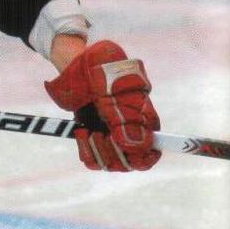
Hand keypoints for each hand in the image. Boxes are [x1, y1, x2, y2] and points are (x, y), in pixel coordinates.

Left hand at [44, 40, 159, 171]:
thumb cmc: (102, 72)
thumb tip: (138, 146)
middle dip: (114, 153)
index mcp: (144, 120)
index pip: (152, 153)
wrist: (78, 64)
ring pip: (109, 164)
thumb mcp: (115, 92)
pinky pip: (91, 160)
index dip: (142, 158)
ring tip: (91, 131)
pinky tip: (83, 132)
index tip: (125, 150)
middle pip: (129, 163)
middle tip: (102, 134)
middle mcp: (129, 131)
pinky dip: (86, 150)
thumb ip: (126, 119)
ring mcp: (110, 135)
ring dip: (98, 151)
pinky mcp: (91, 137)